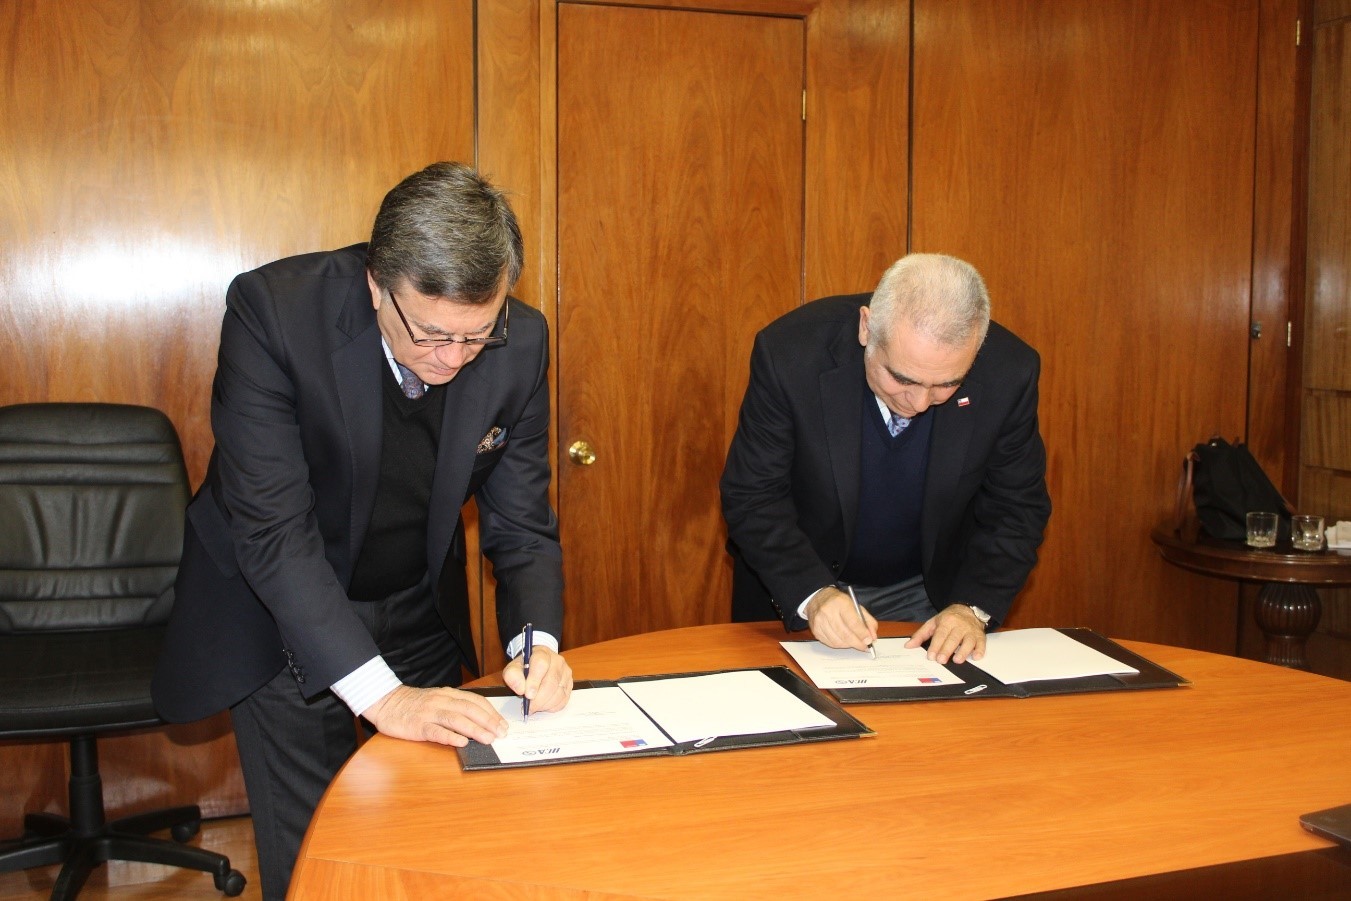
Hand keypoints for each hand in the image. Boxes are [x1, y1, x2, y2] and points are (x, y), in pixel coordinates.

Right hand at [363, 684, 507, 746]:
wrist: (386, 702)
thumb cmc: (415, 704)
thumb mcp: (438, 699)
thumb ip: (456, 707)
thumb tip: (480, 721)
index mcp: (448, 694)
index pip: (476, 701)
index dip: (491, 713)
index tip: (503, 724)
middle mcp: (441, 701)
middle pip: (470, 709)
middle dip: (488, 722)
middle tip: (501, 733)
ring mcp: (429, 713)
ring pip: (456, 719)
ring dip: (475, 729)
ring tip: (488, 739)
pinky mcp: (417, 725)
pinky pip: (436, 731)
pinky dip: (450, 736)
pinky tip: (461, 742)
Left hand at [502, 646, 572, 713]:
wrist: (538, 664)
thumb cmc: (525, 667)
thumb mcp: (513, 668)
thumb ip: (512, 676)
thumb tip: (520, 689)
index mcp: (542, 653)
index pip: (541, 665)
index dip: (534, 682)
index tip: (527, 695)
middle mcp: (557, 661)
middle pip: (551, 682)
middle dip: (539, 699)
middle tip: (529, 708)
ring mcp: (566, 673)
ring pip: (559, 693)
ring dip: (545, 704)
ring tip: (535, 706)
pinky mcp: (570, 684)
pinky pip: (563, 700)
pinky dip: (552, 706)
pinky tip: (544, 705)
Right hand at [806, 587, 877, 651]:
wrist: (818, 598)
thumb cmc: (839, 602)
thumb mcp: (856, 605)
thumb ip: (867, 621)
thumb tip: (872, 637)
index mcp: (841, 603)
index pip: (853, 622)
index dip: (862, 634)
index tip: (869, 641)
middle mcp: (828, 612)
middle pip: (845, 634)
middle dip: (857, 643)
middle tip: (864, 646)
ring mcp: (820, 622)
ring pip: (837, 641)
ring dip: (849, 645)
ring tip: (854, 643)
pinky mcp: (816, 630)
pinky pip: (830, 643)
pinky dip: (840, 645)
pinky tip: (844, 641)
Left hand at [905, 604, 986, 663]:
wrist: (968, 609)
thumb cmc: (949, 618)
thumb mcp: (933, 623)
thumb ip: (921, 635)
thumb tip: (909, 646)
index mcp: (947, 621)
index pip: (940, 634)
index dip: (935, 646)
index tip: (931, 656)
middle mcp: (959, 626)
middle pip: (953, 639)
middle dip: (947, 650)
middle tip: (941, 661)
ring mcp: (971, 631)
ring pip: (968, 641)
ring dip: (963, 651)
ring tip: (957, 660)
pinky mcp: (980, 636)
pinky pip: (981, 643)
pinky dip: (980, 650)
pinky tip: (976, 656)